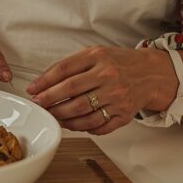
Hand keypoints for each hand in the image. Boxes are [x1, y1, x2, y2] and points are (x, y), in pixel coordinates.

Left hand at [27, 46, 171, 134]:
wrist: (151, 74)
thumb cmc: (117, 63)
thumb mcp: (94, 54)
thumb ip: (70, 65)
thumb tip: (43, 82)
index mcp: (98, 58)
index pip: (64, 70)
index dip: (44, 82)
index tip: (32, 90)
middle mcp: (108, 77)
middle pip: (71, 92)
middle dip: (49, 101)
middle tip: (38, 105)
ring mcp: (117, 97)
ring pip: (83, 112)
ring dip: (62, 117)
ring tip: (52, 116)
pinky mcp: (124, 114)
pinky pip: (98, 125)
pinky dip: (82, 127)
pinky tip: (72, 124)